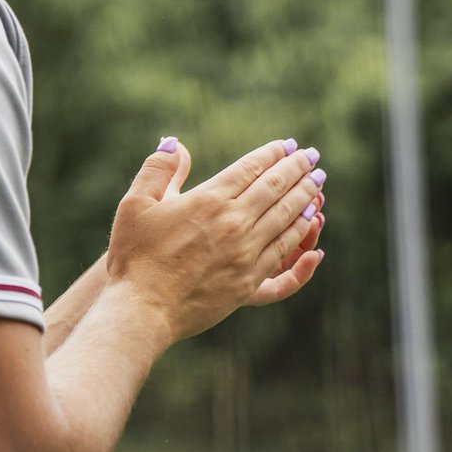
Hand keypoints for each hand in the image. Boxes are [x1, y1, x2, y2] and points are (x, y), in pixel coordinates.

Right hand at [105, 138, 324, 342]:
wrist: (143, 307)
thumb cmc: (134, 254)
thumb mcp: (135, 203)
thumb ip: (157, 170)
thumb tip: (174, 144)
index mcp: (208, 200)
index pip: (250, 169)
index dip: (271, 154)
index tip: (287, 145)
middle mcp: (234, 224)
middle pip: (276, 190)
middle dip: (297, 170)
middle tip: (312, 157)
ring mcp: (247, 256)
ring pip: (287, 222)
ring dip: (306, 200)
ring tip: (317, 186)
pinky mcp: (249, 283)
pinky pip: (286, 262)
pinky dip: (302, 248)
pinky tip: (314, 244)